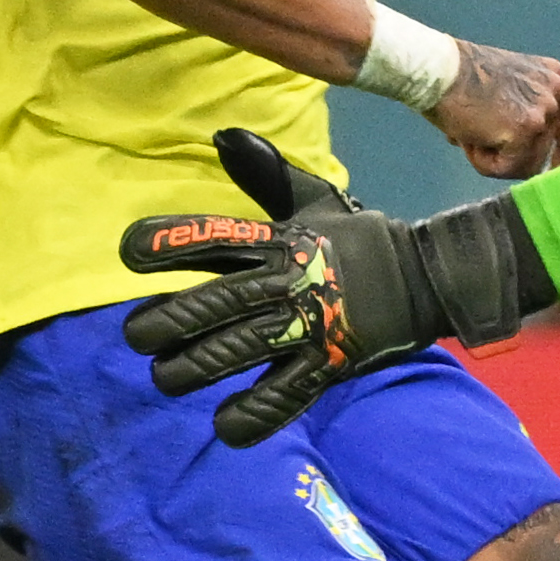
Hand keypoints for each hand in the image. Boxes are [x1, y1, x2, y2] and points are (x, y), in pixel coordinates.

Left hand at [120, 129, 544, 446]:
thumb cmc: (357, 242)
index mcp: (280, 241)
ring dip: (192, 369)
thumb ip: (265, 174)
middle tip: (138, 336)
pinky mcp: (328, 365)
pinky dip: (251, 416)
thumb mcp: (313, 201)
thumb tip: (222, 136)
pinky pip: (283, 396)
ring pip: (237, 351)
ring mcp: (309, 326)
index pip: (216, 236)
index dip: (169, 242)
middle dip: (167, 322)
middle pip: (216, 302)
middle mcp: (288, 283)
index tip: (130, 254)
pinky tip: (224, 424)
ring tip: (165, 378)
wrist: (429, 277)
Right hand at [428, 39, 559, 178]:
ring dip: (494, 158)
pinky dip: (482, 162)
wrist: (436, 68)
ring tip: (470, 132)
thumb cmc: (458, 79)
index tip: (550, 171)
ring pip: (526, 166)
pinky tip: (468, 137)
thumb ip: (523, 114)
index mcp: (555, 79)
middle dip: (512, 156)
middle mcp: (557, 92)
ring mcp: (543, 111)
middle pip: (546, 153)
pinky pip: (507, 169)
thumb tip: (525, 156)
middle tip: (477, 137)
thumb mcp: (506, 88)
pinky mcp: (525, 128)